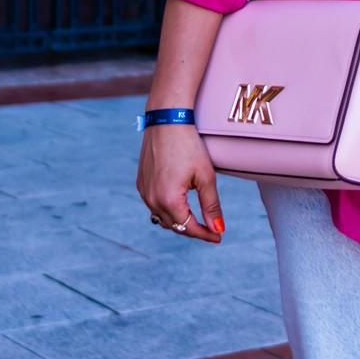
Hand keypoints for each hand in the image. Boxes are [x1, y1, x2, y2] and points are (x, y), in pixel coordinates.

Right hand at [136, 124, 223, 242]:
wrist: (166, 121)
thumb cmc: (189, 146)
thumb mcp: (206, 177)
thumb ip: (211, 206)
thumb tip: (218, 229)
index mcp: (169, 199)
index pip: (188, 228)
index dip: (205, 235)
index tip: (218, 237)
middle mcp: (152, 199)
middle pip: (174, 226)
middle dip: (193, 229)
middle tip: (211, 229)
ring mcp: (144, 191)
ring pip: (162, 217)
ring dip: (179, 221)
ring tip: (196, 219)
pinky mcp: (141, 183)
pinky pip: (153, 205)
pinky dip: (167, 209)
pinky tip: (178, 205)